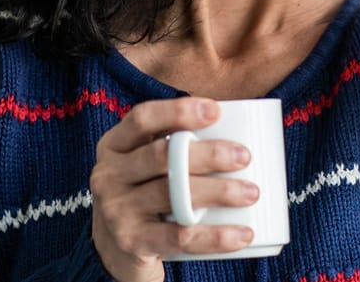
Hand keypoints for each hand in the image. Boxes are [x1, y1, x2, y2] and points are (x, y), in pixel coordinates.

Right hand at [90, 98, 259, 281]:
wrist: (113, 248)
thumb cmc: (141, 194)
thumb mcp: (139, 165)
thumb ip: (169, 145)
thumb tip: (234, 126)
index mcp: (113, 146)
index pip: (141, 119)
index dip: (177, 111)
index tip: (216, 110)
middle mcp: (108, 175)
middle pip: (161, 157)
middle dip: (208, 154)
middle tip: (244, 156)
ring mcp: (117, 210)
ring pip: (173, 195)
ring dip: (218, 192)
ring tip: (251, 192)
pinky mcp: (132, 242)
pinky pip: (180, 237)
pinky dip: (216, 236)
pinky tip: (242, 234)